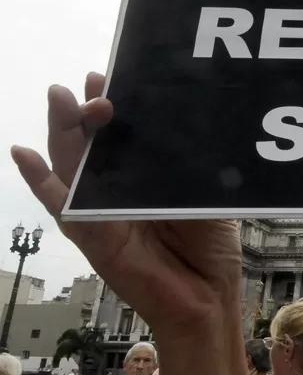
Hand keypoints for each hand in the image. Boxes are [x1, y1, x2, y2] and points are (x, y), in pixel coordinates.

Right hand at [10, 73, 241, 337]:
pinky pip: (62, 207)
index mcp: (144, 178)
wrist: (210, 298)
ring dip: (61, 132)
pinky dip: (39, 180)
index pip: (121, 136)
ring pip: (71, 167)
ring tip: (58, 99)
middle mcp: (118, 192)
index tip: (112, 77)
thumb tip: (180, 123)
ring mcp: (101, 213)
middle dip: (85, 111)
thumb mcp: (204, 196)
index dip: (114, 105)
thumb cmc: (209, 248)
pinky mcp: (94, 238)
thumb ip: (187, 166)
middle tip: (91, 84)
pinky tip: (21, 153)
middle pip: (90, 145)